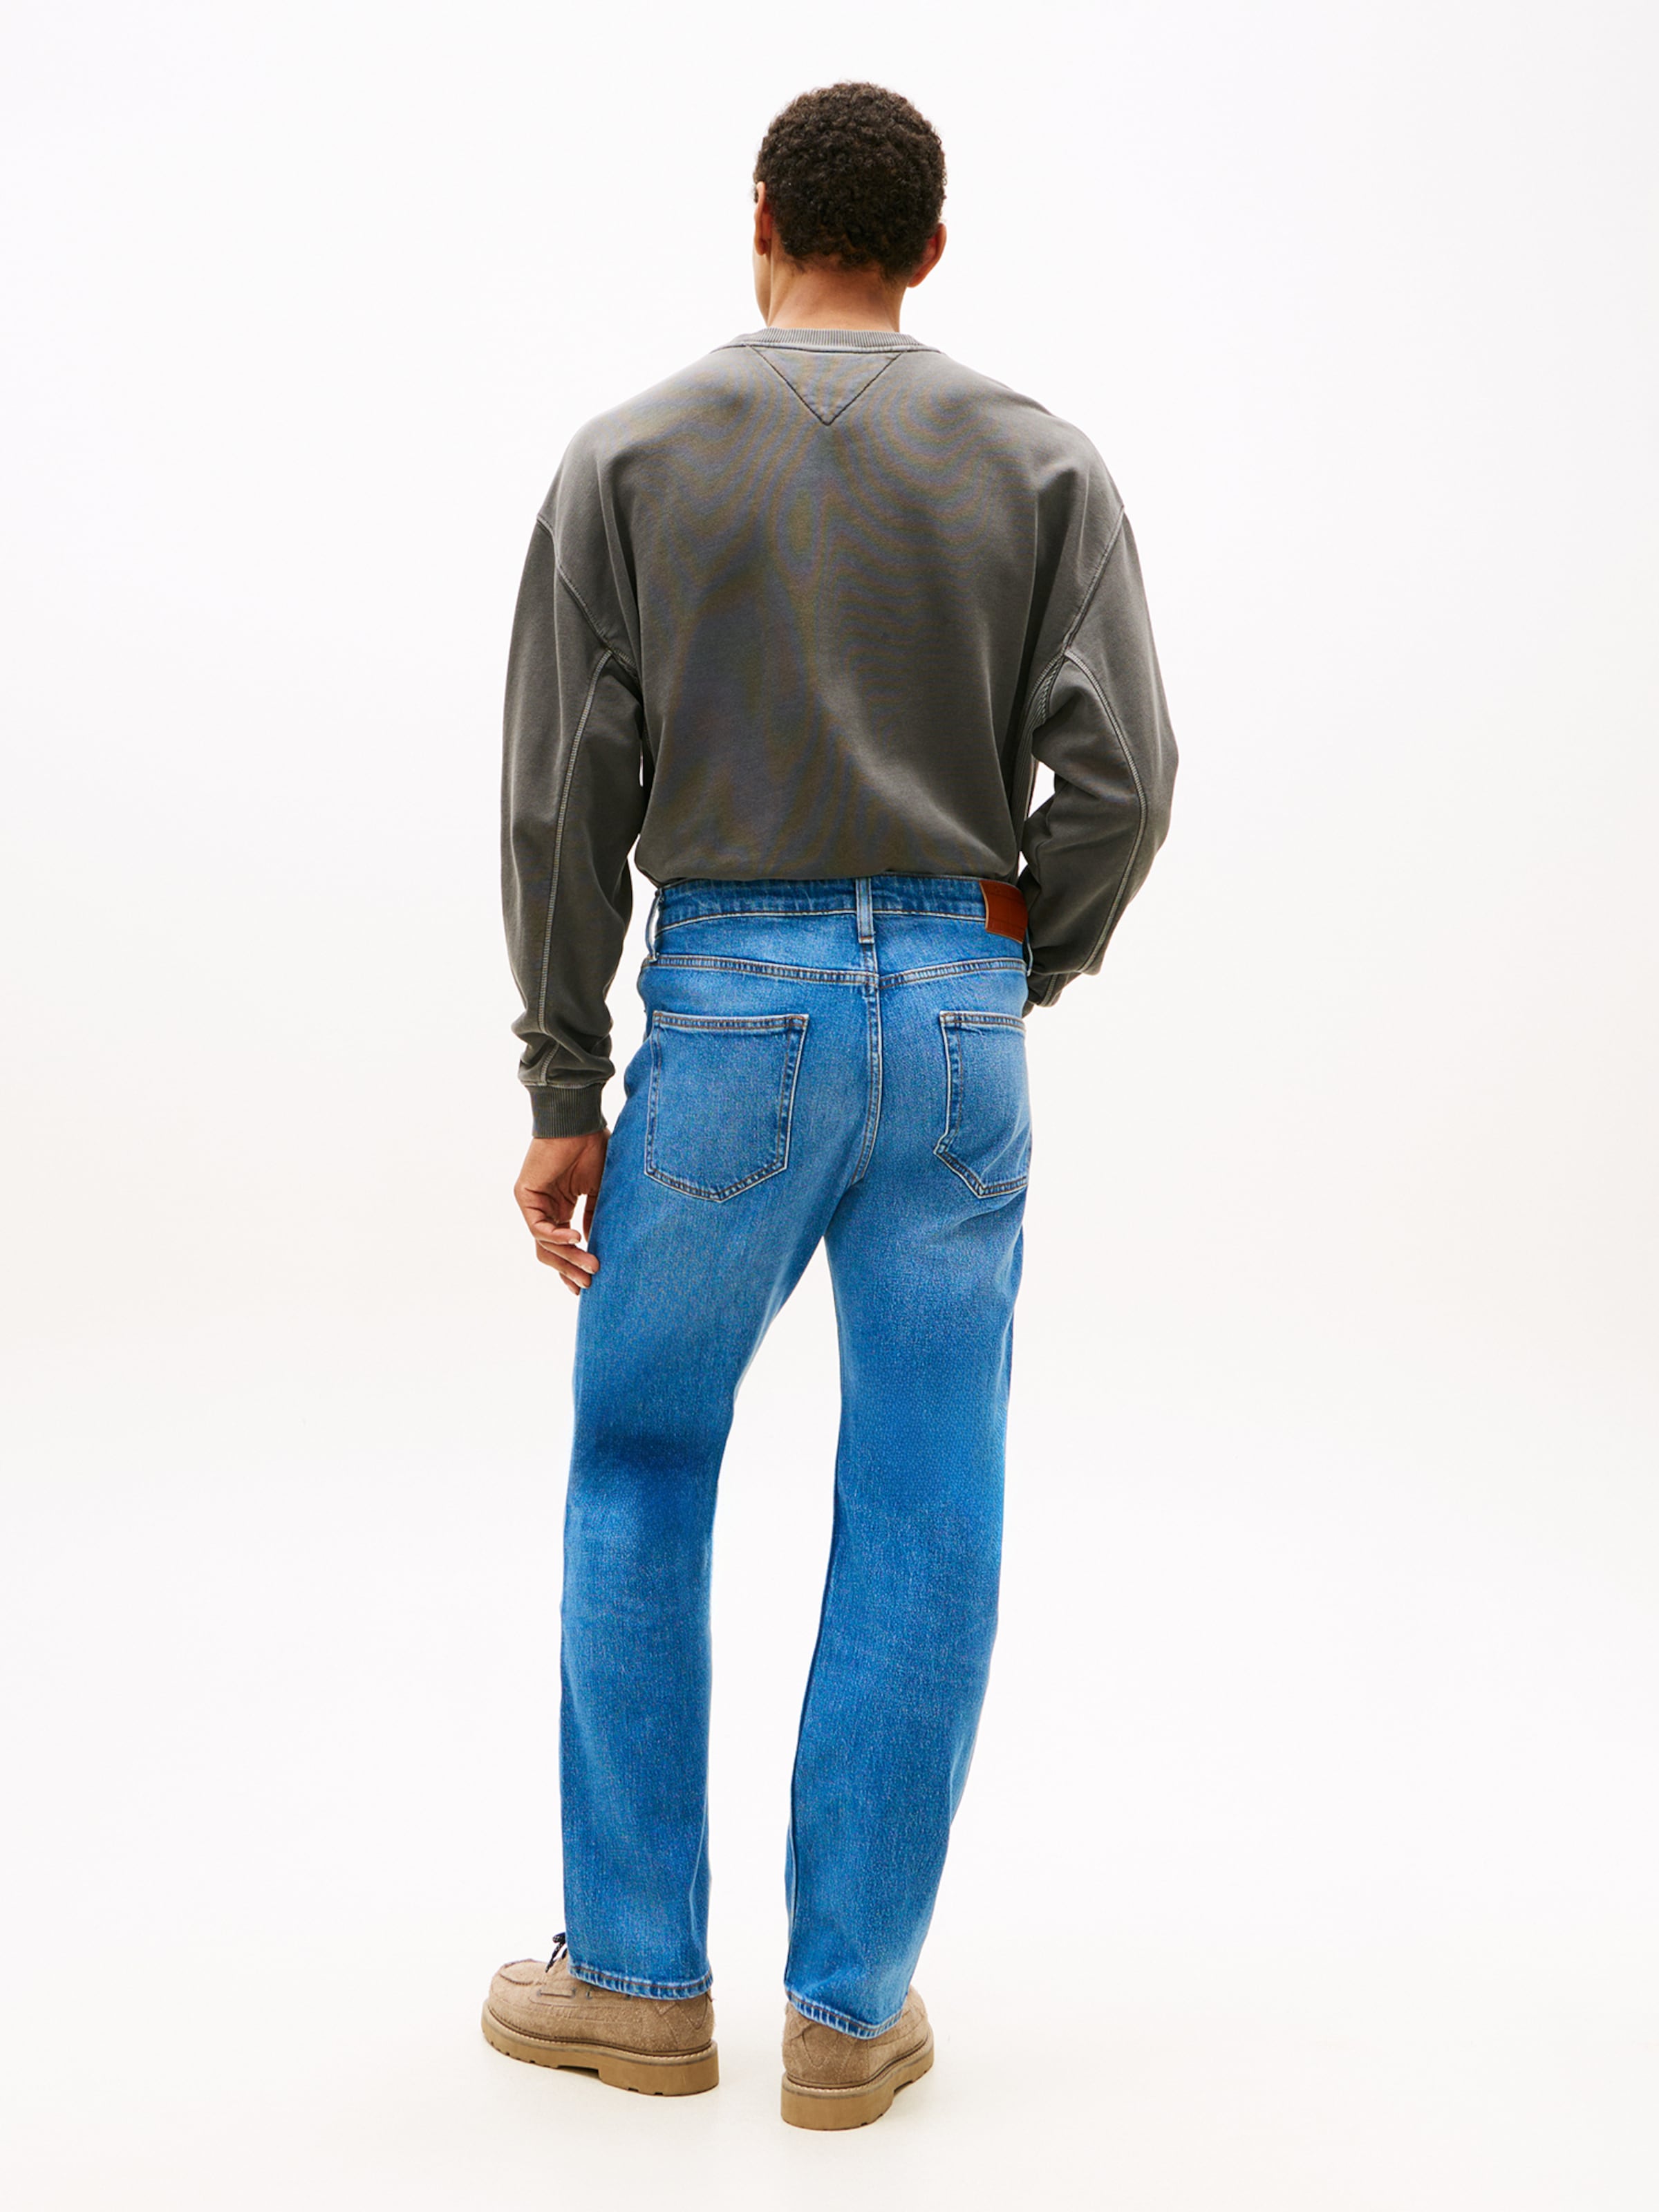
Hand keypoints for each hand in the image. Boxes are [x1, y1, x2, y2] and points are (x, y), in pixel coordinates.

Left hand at [514, 1131, 608, 1294]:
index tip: (589, 1286)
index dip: (573, 1267)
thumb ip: (594, 1218)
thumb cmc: (593, 1149)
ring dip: (567, 1258)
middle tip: (589, 1284)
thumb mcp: (599, 1191)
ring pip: (544, 1244)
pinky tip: (577, 1238)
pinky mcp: (525, 1196)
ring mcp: (534, 1204)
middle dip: (570, 1270)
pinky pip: (538, 1227)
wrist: (579, 1123)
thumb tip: (593, 1245)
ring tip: (591, 1266)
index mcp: (561, 1208)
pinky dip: (557, 1236)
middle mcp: (545, 1209)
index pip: (561, 1247)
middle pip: (551, 1252)